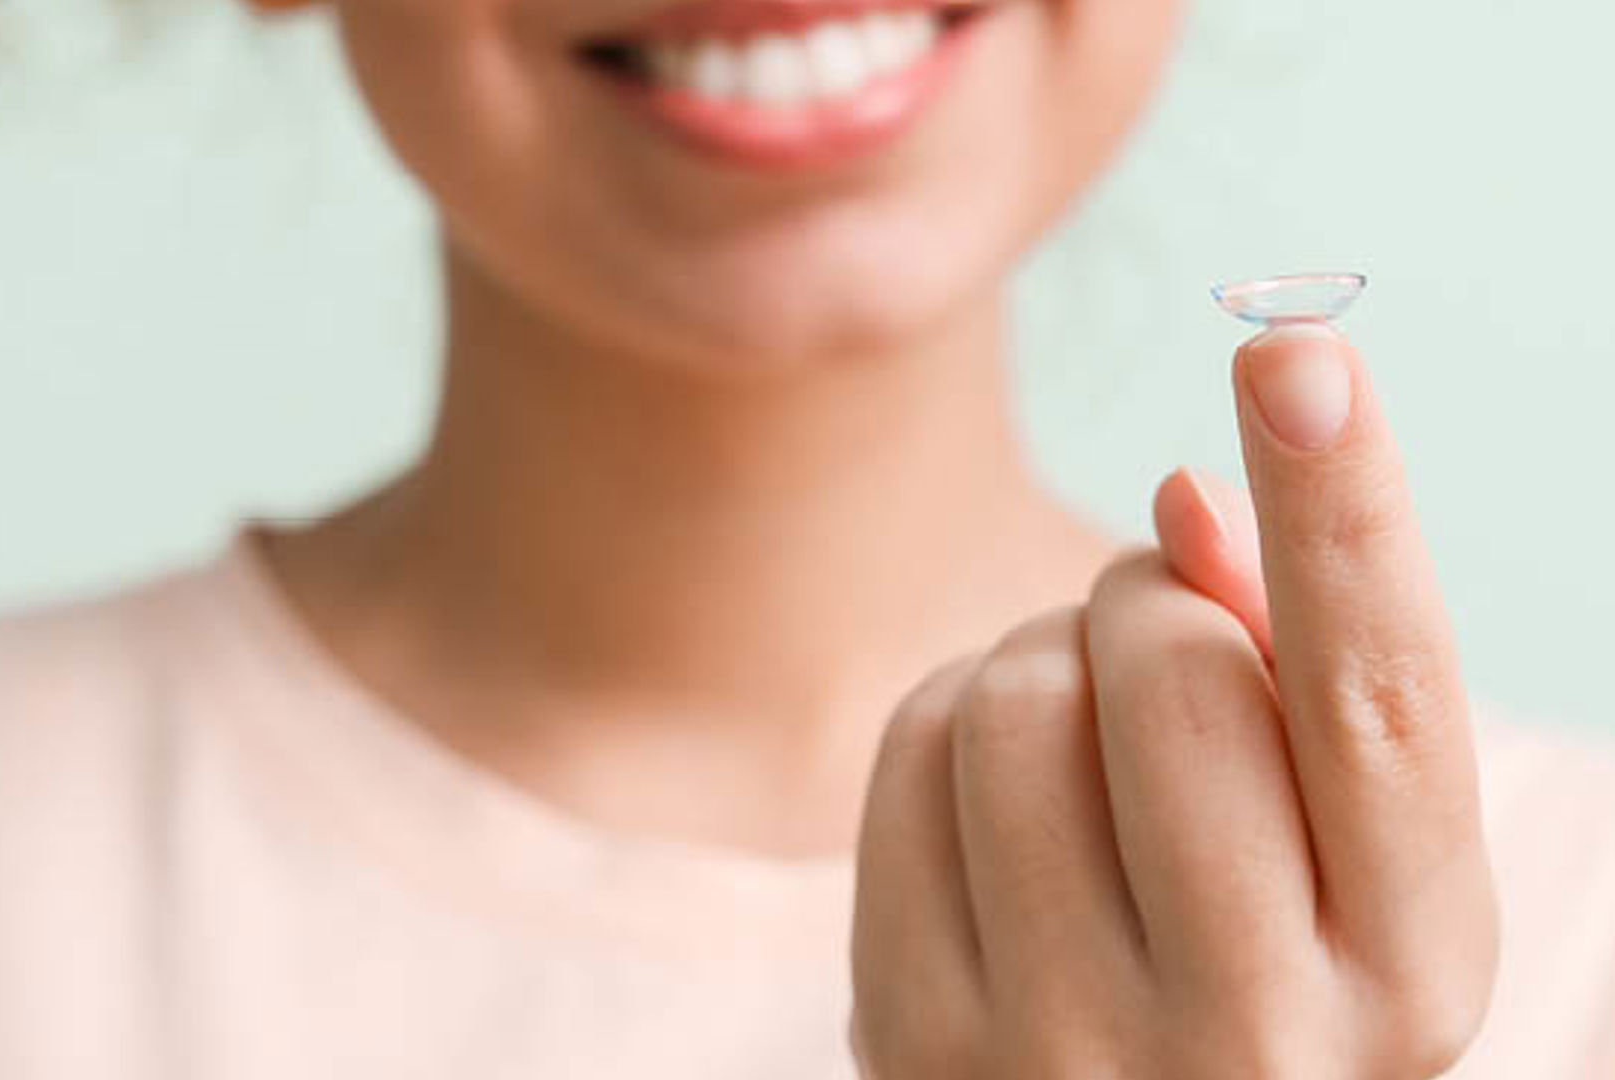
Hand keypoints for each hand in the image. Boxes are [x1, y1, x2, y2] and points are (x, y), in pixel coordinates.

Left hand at [850, 324, 1499, 1078]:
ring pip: (1017, 688)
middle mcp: (1246, 1034)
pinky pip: (911, 746)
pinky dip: (956, 720)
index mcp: (1405, 971)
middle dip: (1155, 599)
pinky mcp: (909, 1032)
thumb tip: (1182, 499)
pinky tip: (1005, 803)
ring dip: (1052, 659)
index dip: (1343, 511)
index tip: (1294, 350)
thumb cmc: (1258, 947)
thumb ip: (1294, 671)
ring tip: (1091, 750)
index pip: (1379, 700)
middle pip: (1166, 663)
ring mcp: (1057, 1045)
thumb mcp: (1339, 845)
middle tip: (1163, 642)